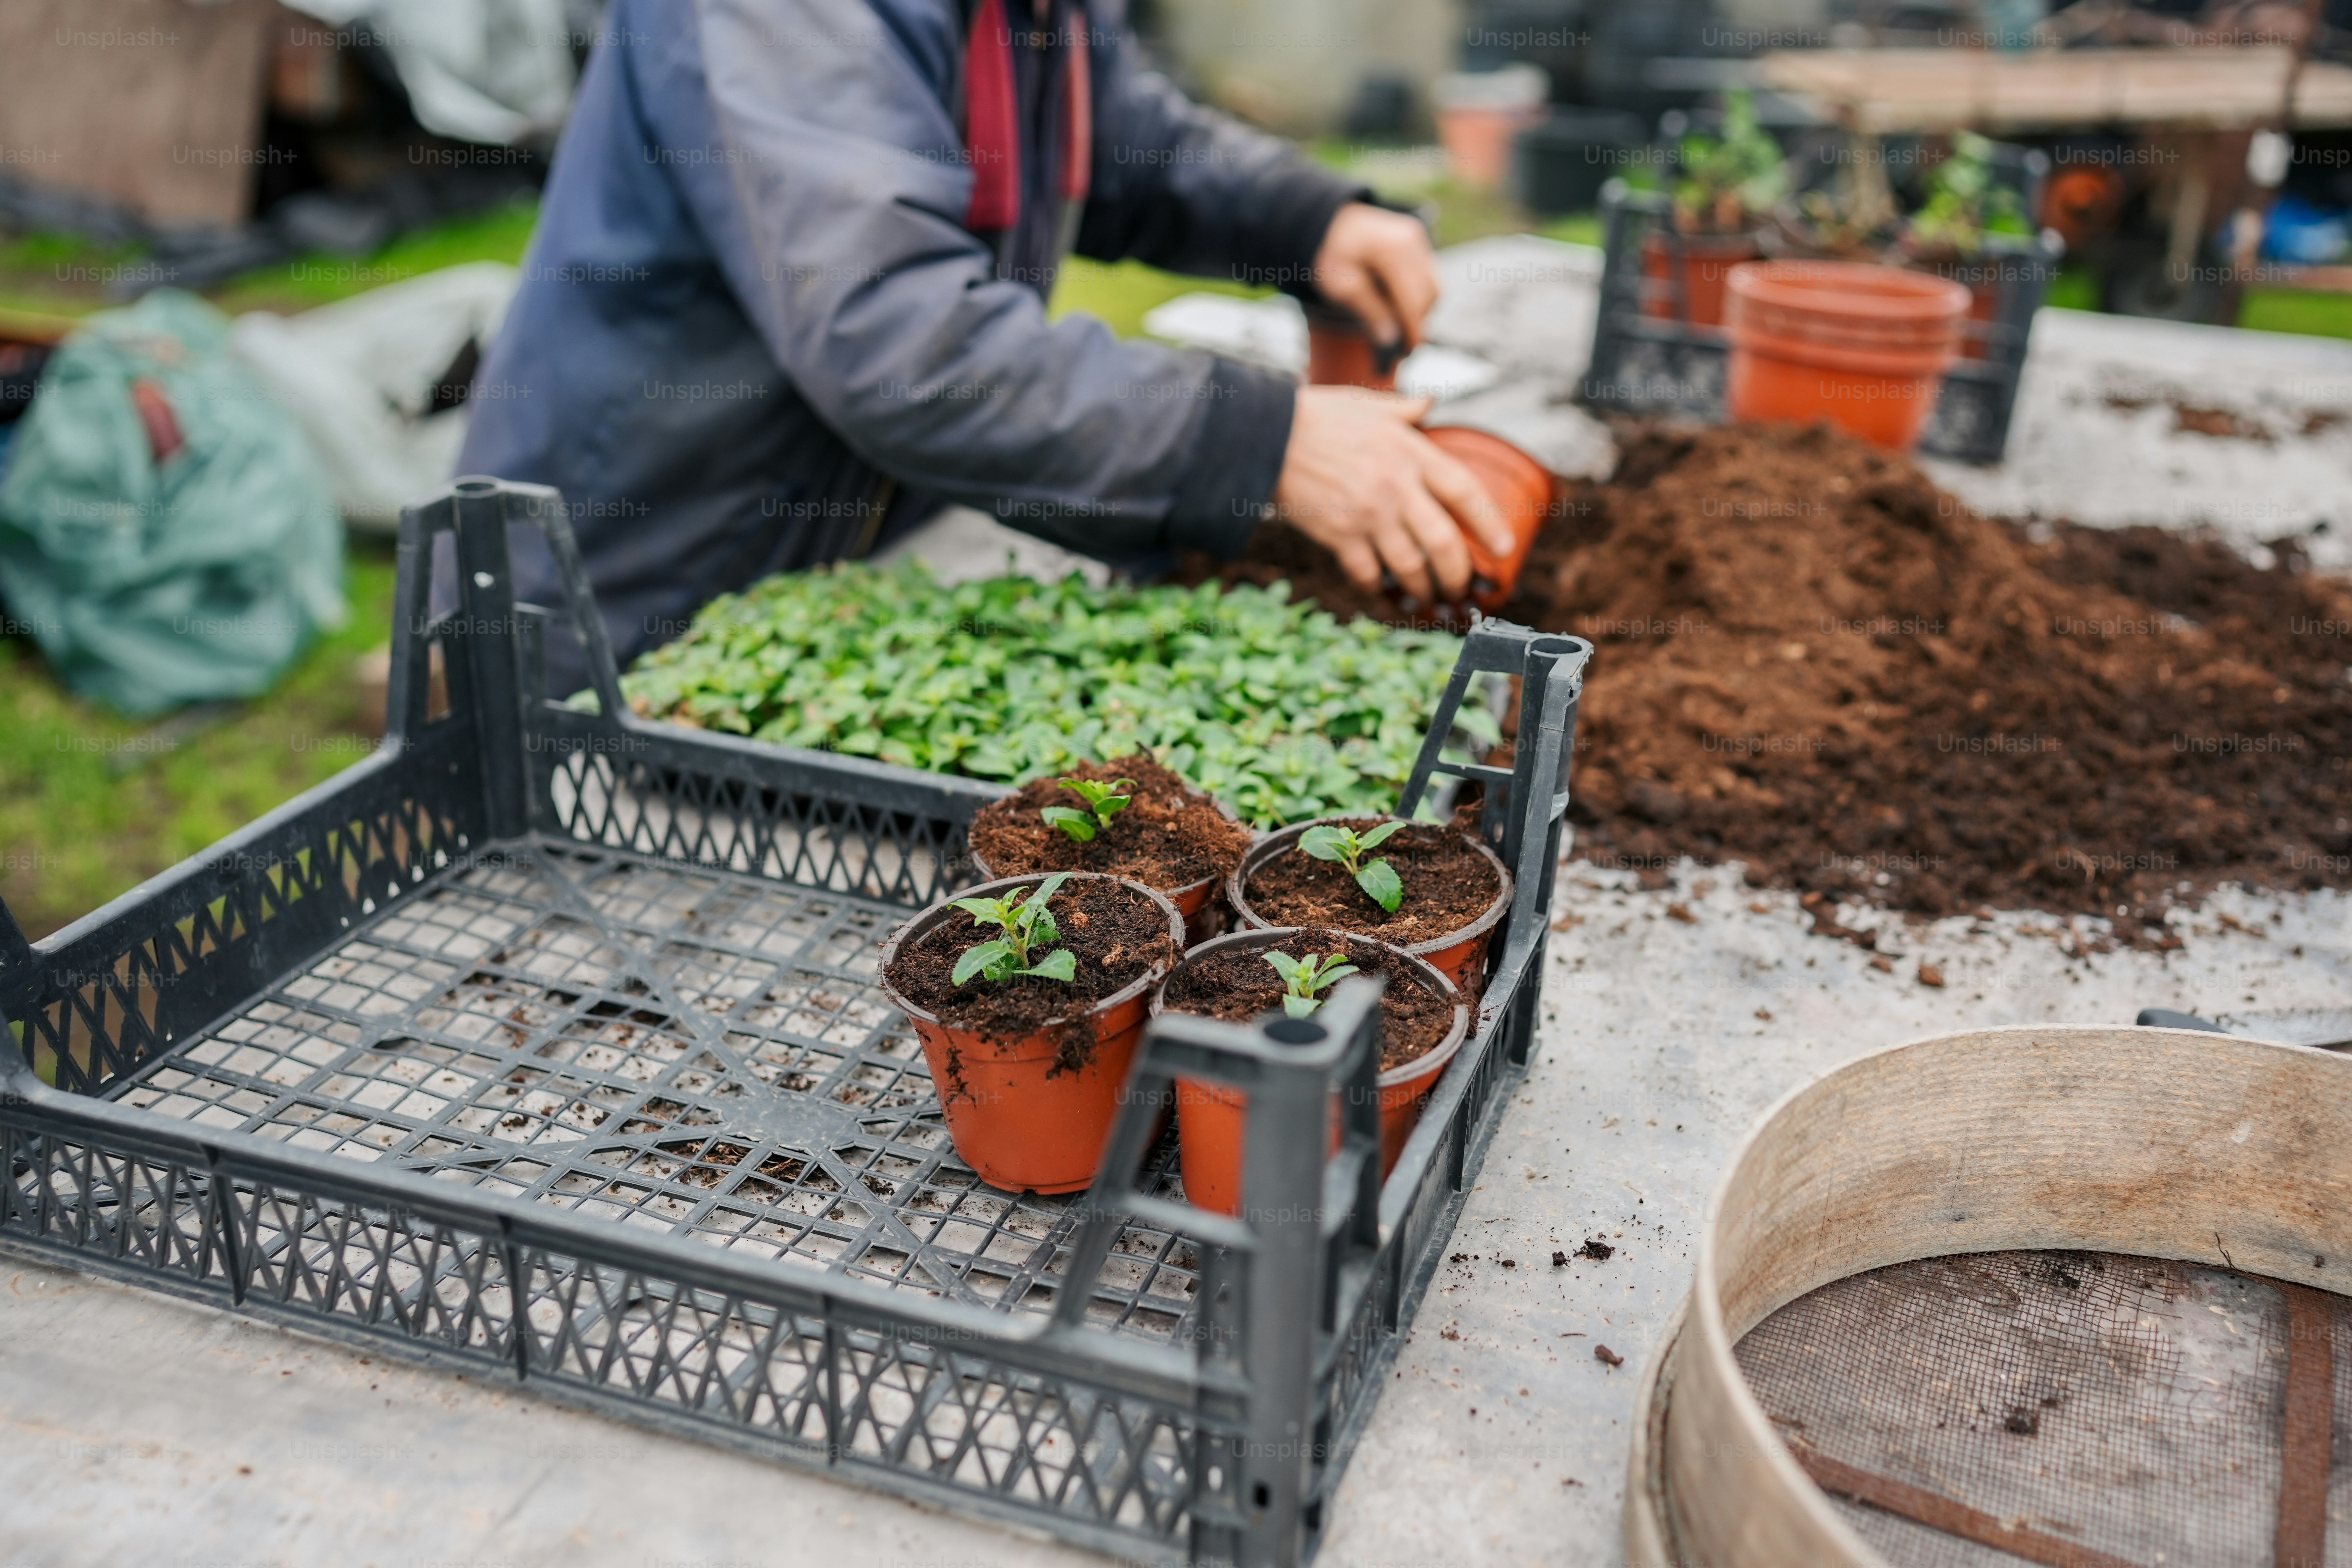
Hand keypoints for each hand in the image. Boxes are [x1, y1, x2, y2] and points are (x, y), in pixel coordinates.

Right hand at [1272, 386, 1515, 603]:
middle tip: (1462, 588)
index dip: (1490, 525)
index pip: (1465, 492)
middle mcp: (1396, 487)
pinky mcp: (1338, 534)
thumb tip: (1429, 403)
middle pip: (1444, 542)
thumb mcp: (1370, 405)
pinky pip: (1368, 573)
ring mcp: (1368, 514)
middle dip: (1458, 573)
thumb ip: (1405, 410)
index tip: (1505, 549)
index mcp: (1411, 454)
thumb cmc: (1320, 416)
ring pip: (1411, 565)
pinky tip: (1384, 592)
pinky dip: (1380, 588)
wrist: (1269, 435)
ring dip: (1424, 588)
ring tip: (1429, 597)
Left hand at [1313, 202, 1437, 351]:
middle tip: (1401, 345)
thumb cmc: (1330, 252)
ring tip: (1399, 326)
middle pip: (1429, 293)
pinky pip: (1426, 274)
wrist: (1327, 221)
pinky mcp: (1416, 240)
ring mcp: (1417, 238)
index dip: (1413, 329)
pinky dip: (1417, 293)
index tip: (1407, 351)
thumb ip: (1369, 311)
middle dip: (1418, 321)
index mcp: (1392, 250)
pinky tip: (1399, 304)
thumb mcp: (1341, 285)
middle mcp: (1411, 241)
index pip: (1414, 298)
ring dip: (1420, 308)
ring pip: (1432, 285)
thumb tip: (1391, 339)